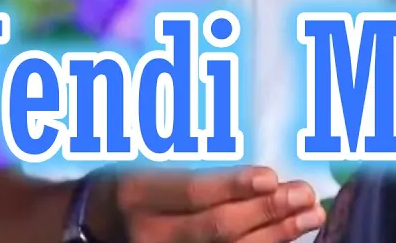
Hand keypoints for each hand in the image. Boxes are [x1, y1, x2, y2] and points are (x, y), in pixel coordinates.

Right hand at [102, 166, 325, 242]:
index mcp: (136, 194)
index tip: (271, 176)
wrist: (85, 225)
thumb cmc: (127, 183)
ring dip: (275, 235)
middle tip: (305, 195)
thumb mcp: (142, 161)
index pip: (192, 192)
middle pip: (216, 228)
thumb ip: (192, 163)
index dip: (233, 187)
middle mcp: (148, 234)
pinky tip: (288, 237)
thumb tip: (255, 163)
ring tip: (310, 217)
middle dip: (267, 212)